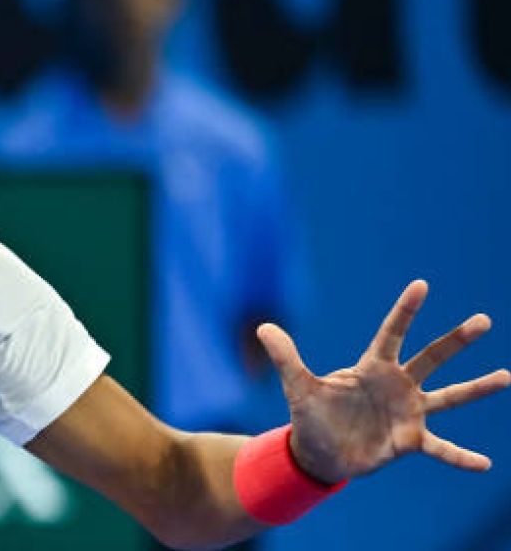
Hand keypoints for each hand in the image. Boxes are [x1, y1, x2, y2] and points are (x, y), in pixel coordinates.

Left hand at [258, 279, 510, 483]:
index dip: (405, 311)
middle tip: (484, 319)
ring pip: (449, 396)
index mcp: (371, 367)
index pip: (391, 333)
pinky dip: (461, 457)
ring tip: (507, 376)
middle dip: (456, 340)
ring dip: (477, 388)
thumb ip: (286, 357)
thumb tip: (262, 327)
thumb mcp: (297, 386)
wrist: (319, 452)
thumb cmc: (311, 414)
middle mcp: (397, 385)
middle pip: (431, 357)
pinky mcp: (410, 440)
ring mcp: (408, 412)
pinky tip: (485, 464)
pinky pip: (441, 449)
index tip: (422, 285)